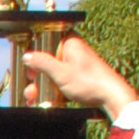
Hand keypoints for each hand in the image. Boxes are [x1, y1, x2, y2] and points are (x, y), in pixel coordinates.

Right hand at [20, 34, 136, 113]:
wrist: (112, 98)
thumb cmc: (89, 82)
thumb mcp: (60, 72)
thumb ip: (42, 62)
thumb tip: (27, 56)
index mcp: (71, 44)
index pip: (48, 38)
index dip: (36, 49)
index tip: (29, 62)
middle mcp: (74, 53)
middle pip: (48, 58)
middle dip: (36, 73)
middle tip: (31, 82)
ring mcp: (77, 66)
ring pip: (52, 72)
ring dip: (41, 85)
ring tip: (33, 98)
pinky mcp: (80, 79)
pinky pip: (60, 82)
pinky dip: (52, 90)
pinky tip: (43, 100)